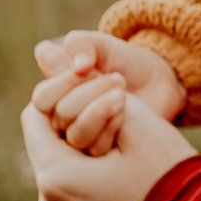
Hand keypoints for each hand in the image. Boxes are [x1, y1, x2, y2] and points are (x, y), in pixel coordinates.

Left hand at [21, 90, 195, 200]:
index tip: (89, 89)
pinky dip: (91, 181)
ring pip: (62, 173)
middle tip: (111, 115)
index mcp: (56, 178)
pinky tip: (123, 175)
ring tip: (120, 147)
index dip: (59, 95)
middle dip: (73, 125)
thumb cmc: (170, 172)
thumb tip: (78, 77)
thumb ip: (99, 93)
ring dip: (83, 154)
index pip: (33, 118)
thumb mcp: (138, 121)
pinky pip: (75, 199)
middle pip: (47, 147)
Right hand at [32, 30, 184, 157]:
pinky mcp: (105, 154)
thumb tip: (50, 55)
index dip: (62, 82)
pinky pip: (99, 148)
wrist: (159, 82)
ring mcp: (84, 139)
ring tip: (122, 94)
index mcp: (55, 95)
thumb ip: (78, 46)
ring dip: (101, 111)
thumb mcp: (103, 46)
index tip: (87, 66)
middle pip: (61, 115)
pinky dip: (112, 127)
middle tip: (117, 78)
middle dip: (89, 93)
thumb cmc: (125, 61)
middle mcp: (64, 121)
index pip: (42, 98)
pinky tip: (126, 111)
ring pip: (78, 135)